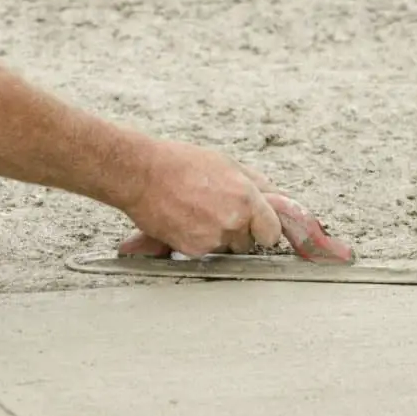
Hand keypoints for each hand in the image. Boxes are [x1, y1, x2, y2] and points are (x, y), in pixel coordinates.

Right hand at [116, 141, 282, 257]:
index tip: (258, 226)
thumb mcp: (226, 163)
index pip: (272, 232)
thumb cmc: (181, 163)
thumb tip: (276, 197)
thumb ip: (255, 184)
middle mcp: (233, 222)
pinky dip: (197, 241)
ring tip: (198, 214)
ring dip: (218, 238)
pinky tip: (184, 220)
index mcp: (247, 198)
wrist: (141, 174)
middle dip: (239, 232)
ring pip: (226, 249)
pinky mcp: (193, 250)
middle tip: (217, 212)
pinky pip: (205, 252)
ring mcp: (213, 238)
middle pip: (249, 243)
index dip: (265, 229)